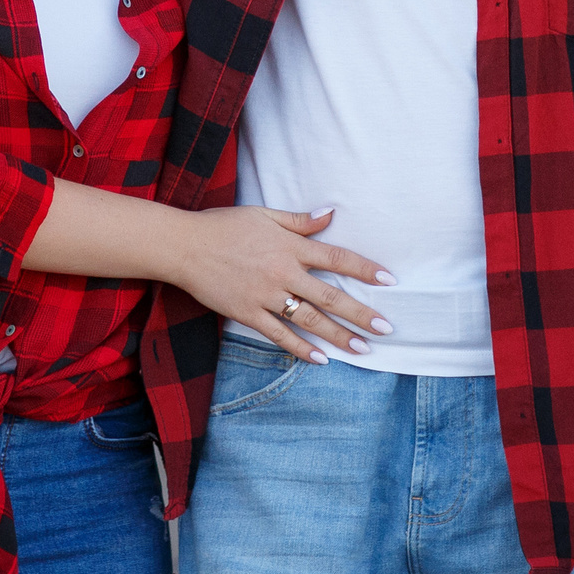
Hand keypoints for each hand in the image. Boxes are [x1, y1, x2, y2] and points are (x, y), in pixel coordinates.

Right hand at [169, 207, 393, 362]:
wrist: (184, 246)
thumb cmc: (224, 225)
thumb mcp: (264, 214)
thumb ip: (299, 220)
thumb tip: (331, 214)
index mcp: (290, 246)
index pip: (336, 258)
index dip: (365, 269)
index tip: (389, 280)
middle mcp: (283, 272)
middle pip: (330, 296)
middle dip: (360, 313)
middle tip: (386, 328)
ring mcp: (266, 296)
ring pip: (310, 320)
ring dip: (338, 336)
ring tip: (362, 349)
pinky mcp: (248, 313)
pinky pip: (279, 334)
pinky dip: (300, 348)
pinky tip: (320, 359)